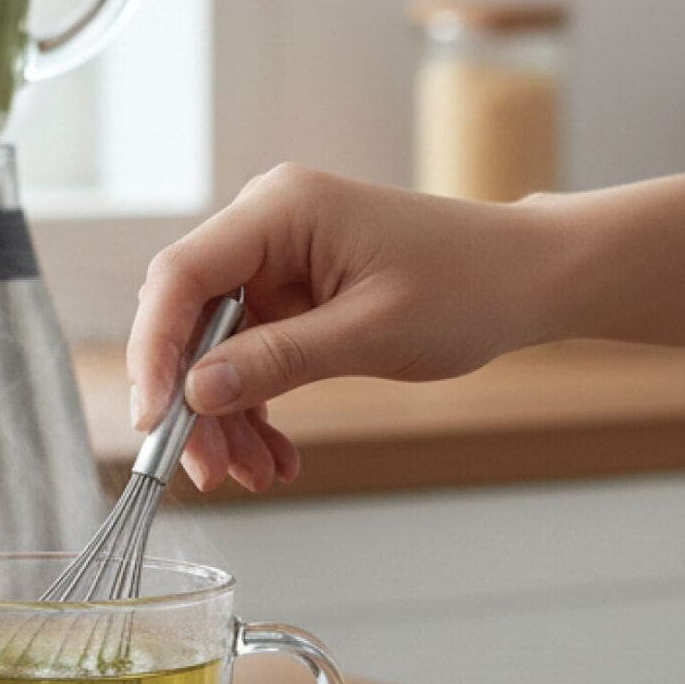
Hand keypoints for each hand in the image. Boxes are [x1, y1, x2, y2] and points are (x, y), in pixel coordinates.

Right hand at [127, 165, 558, 491]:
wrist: (530, 280)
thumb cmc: (470, 286)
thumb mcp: (371, 333)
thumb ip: (278, 362)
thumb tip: (196, 394)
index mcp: (280, 210)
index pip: (182, 276)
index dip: (156, 350)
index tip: (154, 418)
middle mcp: (268, 225)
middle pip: (191, 316)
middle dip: (193, 399)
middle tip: (206, 468)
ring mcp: (281, 259)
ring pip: (218, 346)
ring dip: (227, 414)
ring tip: (252, 474)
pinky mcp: (296, 292)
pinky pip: (252, 352)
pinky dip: (257, 404)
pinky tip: (274, 453)